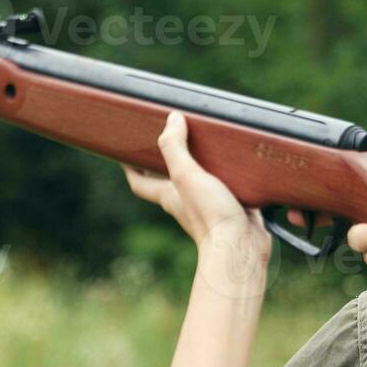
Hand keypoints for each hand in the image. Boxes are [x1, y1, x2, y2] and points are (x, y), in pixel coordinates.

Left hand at [123, 113, 271, 264]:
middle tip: (168, 136)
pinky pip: (224, 187)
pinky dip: (226, 174)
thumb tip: (171, 118)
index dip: (130, 167)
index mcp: (168, 194)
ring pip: (198, 181)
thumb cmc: (210, 215)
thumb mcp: (186, 176)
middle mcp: (184, 200)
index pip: (140, 182)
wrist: (241, 247)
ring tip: (203, 140)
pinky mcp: (231, 207)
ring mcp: (208, 205)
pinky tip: (236, 162)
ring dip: (199, 163)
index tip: (125, 150)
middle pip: (168, 178)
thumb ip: (175, 147)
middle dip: (165, 159)